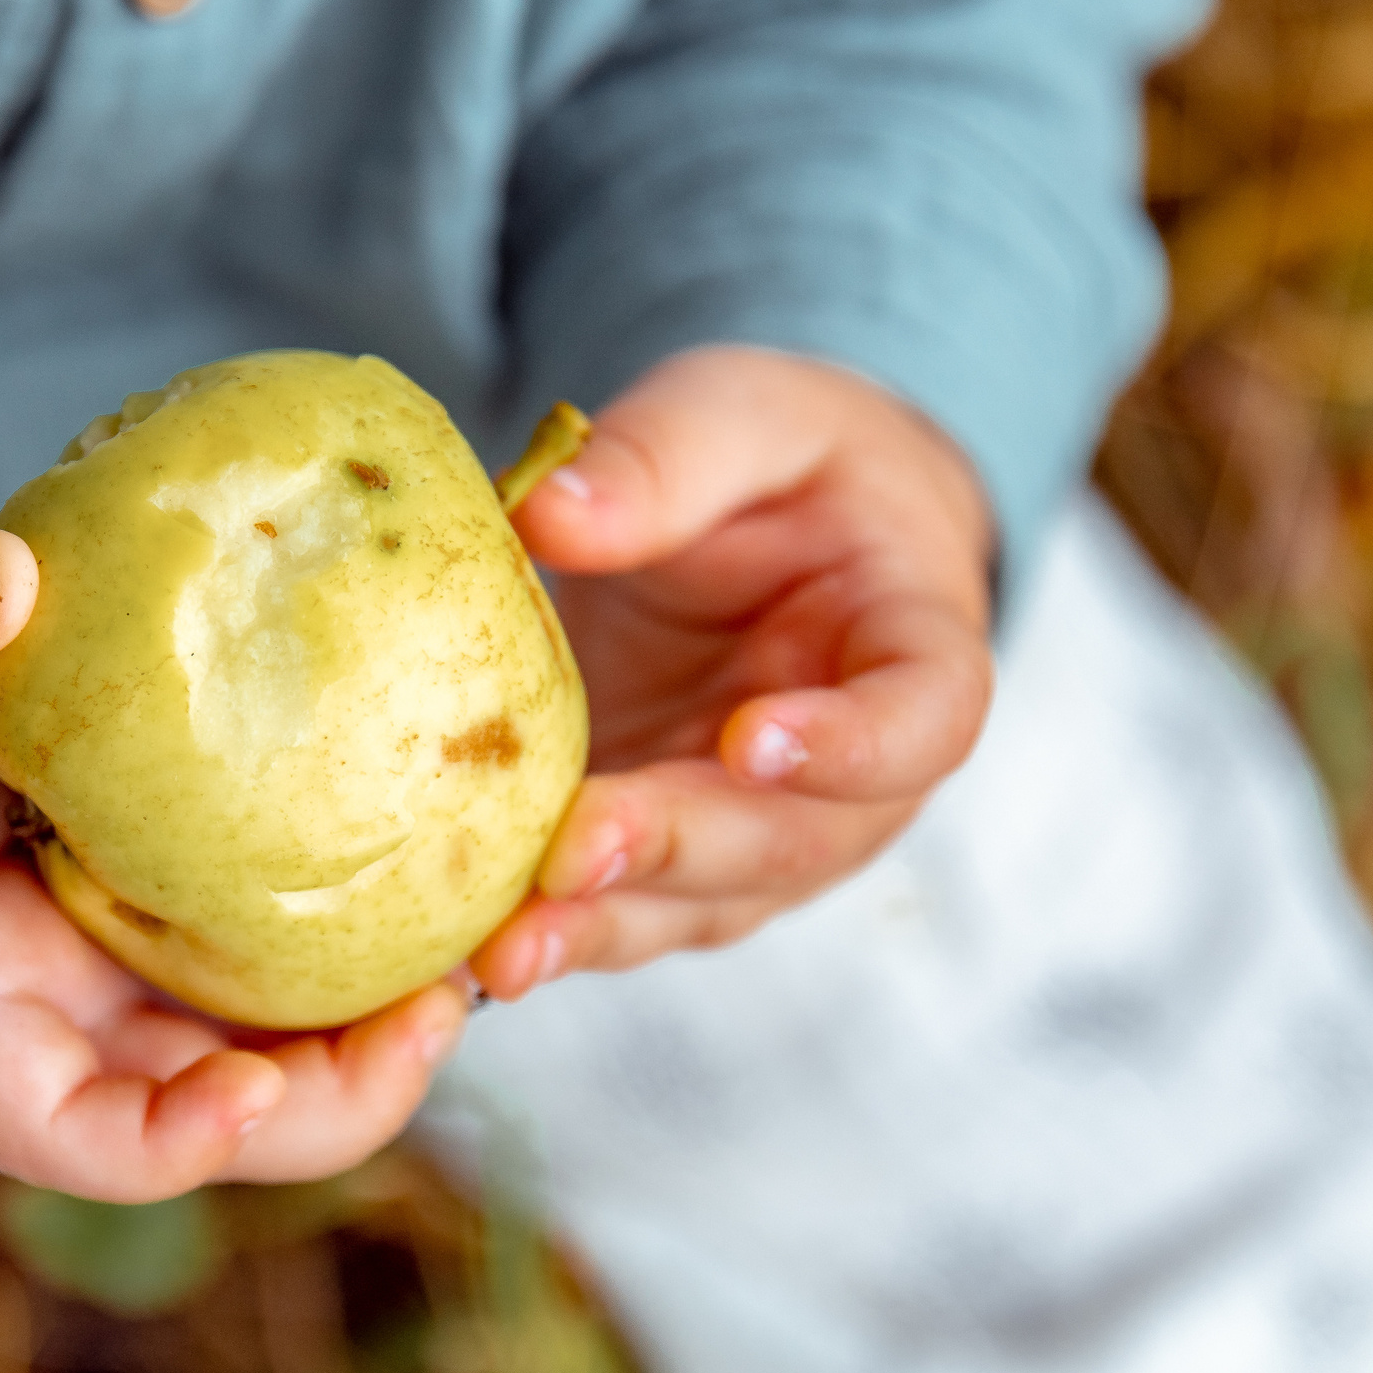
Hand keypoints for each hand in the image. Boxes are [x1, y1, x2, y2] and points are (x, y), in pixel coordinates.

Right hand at [0, 492, 465, 1201]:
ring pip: (262, 1042)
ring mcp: (105, 973)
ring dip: (375, 1014)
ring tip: (492, 925)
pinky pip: (267, 944)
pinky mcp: (149, 908)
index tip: (251, 1092)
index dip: (166, 1143)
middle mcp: (47, 1021)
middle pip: (210, 1116)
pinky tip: (438, 844)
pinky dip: (353, 920)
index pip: (61, 1134)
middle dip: (340, 1093)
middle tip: (456, 993)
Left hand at [469, 346, 995, 997]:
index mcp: (911, 649)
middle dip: (673, 850)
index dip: (854, 745)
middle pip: (783, 841)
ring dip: (594, 927)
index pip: (923, 717)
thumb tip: (541, 512)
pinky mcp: (657, 866)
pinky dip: (534, 936)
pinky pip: (603, 914)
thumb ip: (667, 456)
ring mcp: (752, 839)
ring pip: (688, 905)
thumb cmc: (782, 468)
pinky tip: (449, 958)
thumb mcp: (743, 414)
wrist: (776, 534)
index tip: (757, 740)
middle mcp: (849, 781)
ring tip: (504, 947)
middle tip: (575, 853)